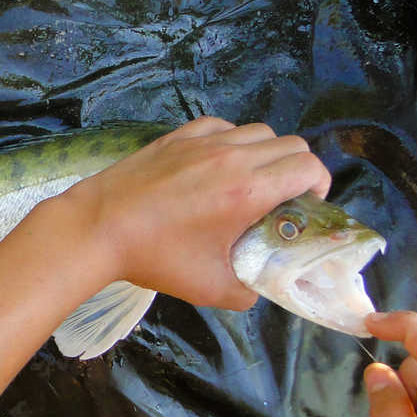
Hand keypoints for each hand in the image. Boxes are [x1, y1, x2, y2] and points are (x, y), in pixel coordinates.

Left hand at [63, 116, 330, 309]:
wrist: (97, 229)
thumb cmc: (154, 258)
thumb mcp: (210, 288)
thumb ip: (248, 290)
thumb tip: (259, 288)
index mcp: (247, 190)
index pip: (308, 167)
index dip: (318, 186)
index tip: (305, 206)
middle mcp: (231, 157)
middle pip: (291, 145)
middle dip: (298, 170)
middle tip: (282, 198)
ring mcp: (201, 142)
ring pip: (257, 131)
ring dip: (267, 153)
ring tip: (250, 182)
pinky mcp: (176, 137)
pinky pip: (222, 126)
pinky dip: (232, 140)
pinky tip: (217, 164)